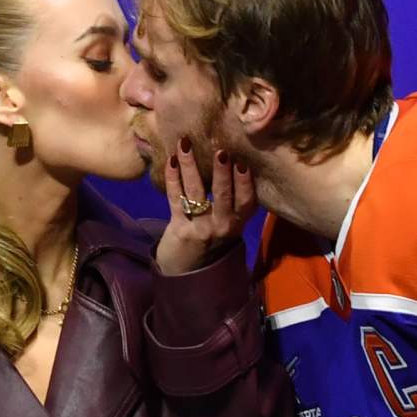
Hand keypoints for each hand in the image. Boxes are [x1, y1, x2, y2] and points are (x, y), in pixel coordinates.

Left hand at [155, 136, 256, 274]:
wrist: (187, 271)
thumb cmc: (210, 240)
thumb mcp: (229, 224)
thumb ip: (233, 202)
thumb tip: (235, 160)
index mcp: (237, 223)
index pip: (247, 201)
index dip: (245, 182)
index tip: (243, 161)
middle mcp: (221, 227)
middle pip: (223, 196)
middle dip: (222, 173)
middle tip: (220, 151)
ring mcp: (200, 228)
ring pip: (196, 192)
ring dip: (190, 166)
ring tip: (185, 145)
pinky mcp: (179, 228)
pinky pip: (175, 198)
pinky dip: (172, 178)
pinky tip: (170, 160)